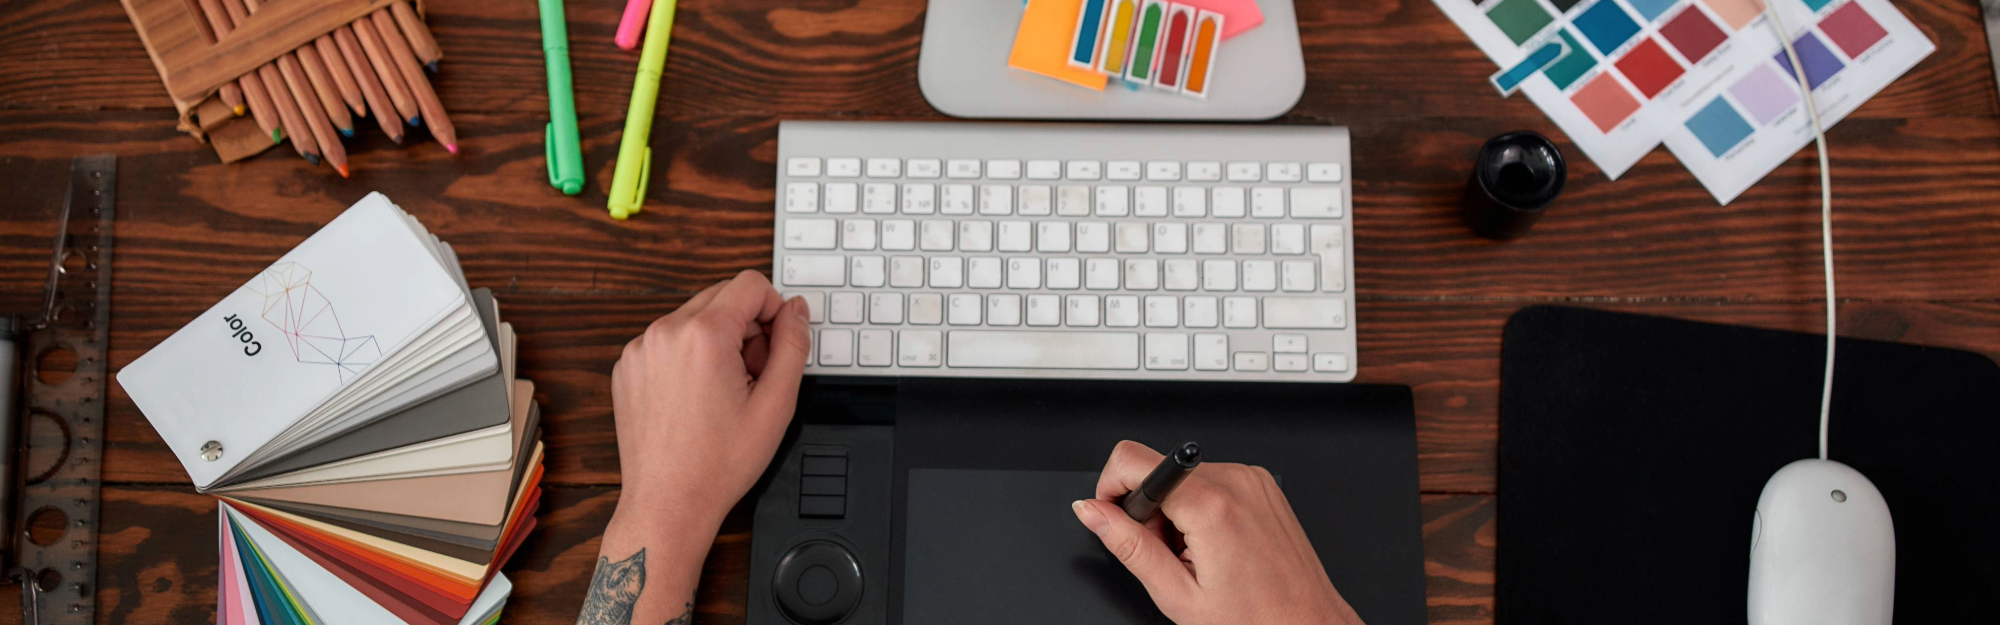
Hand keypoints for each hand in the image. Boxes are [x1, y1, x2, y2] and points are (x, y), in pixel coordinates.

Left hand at [608, 270, 811, 531]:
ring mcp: (639, 348)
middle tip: (751, 376)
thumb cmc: (718, 463)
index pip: (750, 284)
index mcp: (703, 335)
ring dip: (716, 341)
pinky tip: (695, 398)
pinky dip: (686, 356)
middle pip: (721, 297)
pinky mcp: (626, 366)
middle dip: (746, 327)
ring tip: (722, 391)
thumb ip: (793, 345)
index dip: (774, 309)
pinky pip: (667, 340)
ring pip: (693, 318)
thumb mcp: (776, 404)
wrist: (668, 502)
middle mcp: (665, 331)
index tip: (775, 344)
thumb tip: (796, 310)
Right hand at [1072, 441, 1365, 624]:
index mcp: (1212, 506)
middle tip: (1172, 555)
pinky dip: (1202, 508)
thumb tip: (1091, 511)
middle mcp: (1236, 481)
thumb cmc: (1256, 620)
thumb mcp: (1177, 594)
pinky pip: (1211, 480)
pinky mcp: (1263, 483)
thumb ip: (1128, 546)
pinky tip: (1217, 545)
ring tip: (1200, 555)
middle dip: (1150, 511)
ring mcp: (1253, 479)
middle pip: (1158, 470)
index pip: (1133, 459)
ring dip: (1177, 512)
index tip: (1116, 516)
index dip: (1112, 488)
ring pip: (1183, 476)